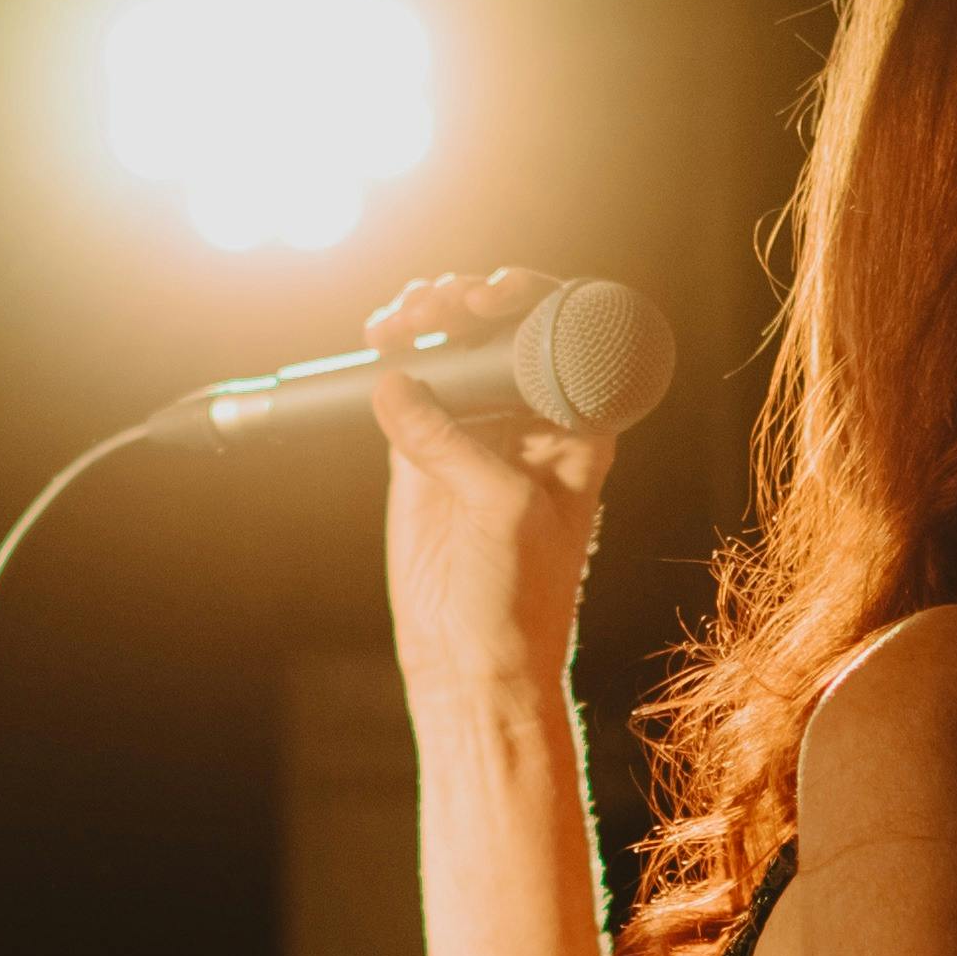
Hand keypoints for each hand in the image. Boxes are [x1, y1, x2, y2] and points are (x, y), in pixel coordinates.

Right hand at [366, 270, 619, 710]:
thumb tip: (395, 381)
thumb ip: (452, 442)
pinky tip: (380, 339)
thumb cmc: (518, 593)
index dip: (529, 299)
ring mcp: (475, 431)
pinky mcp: (423, 452)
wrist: (470, 658)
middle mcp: (529, 418)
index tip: (492, 297)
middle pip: (499, 331)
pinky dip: (391, 357)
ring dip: (426, 320)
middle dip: (468, 302)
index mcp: (577, 424)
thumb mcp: (502, 508)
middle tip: (442, 302)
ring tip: (401, 317)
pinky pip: (406, 387)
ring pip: (450, 351)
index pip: (562, 336)